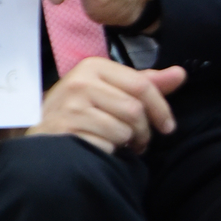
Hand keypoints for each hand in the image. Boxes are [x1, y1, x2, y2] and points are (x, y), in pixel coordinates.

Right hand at [22, 58, 185, 154]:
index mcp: (94, 67)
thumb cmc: (79, 109)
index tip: (167, 126)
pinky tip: (100, 149)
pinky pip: (106, 146)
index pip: (142, 85)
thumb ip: (145, 82)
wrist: (39, 130)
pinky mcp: (66, 132)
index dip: (161, 108)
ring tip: (117, 143)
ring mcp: (71, 108)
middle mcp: (81, 83)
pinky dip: (109, 153)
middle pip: (135, 110)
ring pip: (122, 130)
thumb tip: (180, 74)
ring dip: (126, 143)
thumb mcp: (109, 89)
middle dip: (143, 132)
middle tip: (138, 141)